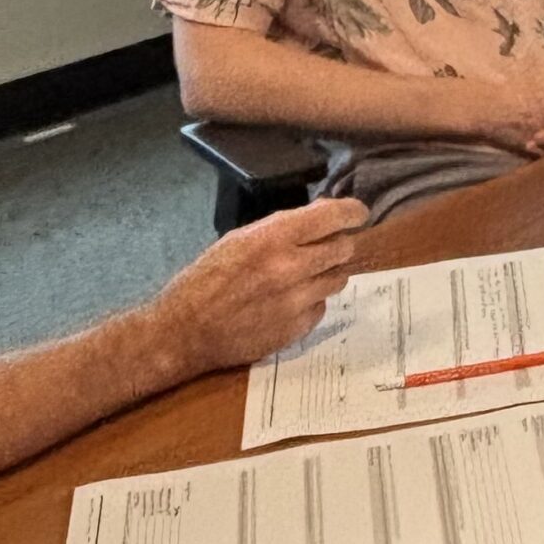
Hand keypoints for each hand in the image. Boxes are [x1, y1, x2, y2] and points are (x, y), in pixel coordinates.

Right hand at [146, 198, 369, 379]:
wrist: (185, 331)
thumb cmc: (206, 279)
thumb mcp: (238, 240)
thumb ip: (282, 228)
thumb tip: (322, 214)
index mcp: (272, 238)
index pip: (333, 216)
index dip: (352, 212)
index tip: (358, 214)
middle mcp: (292, 267)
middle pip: (344, 248)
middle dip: (337, 244)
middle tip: (323, 248)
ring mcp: (298, 300)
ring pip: (339, 278)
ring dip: (327, 273)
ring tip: (301, 276)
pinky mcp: (299, 327)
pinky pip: (322, 306)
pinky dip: (311, 301)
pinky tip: (286, 302)